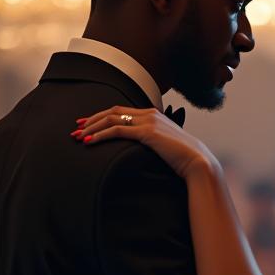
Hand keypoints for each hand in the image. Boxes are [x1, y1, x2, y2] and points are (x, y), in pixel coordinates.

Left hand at [72, 106, 216, 180]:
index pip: (121, 111)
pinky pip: (117, 130)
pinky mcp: (147, 132)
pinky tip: (90, 142)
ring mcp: (148, 121)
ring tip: (78, 137)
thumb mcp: (166, 148)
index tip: (87, 124)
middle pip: (112, 111)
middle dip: (91, 120)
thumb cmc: (184, 160)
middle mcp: (149, 114)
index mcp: (153, 115)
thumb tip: (140, 152)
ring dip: (92, 127)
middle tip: (76, 129)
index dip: (101, 117)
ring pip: (111, 119)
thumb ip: (153, 144)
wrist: (198, 162)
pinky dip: (100, 135)